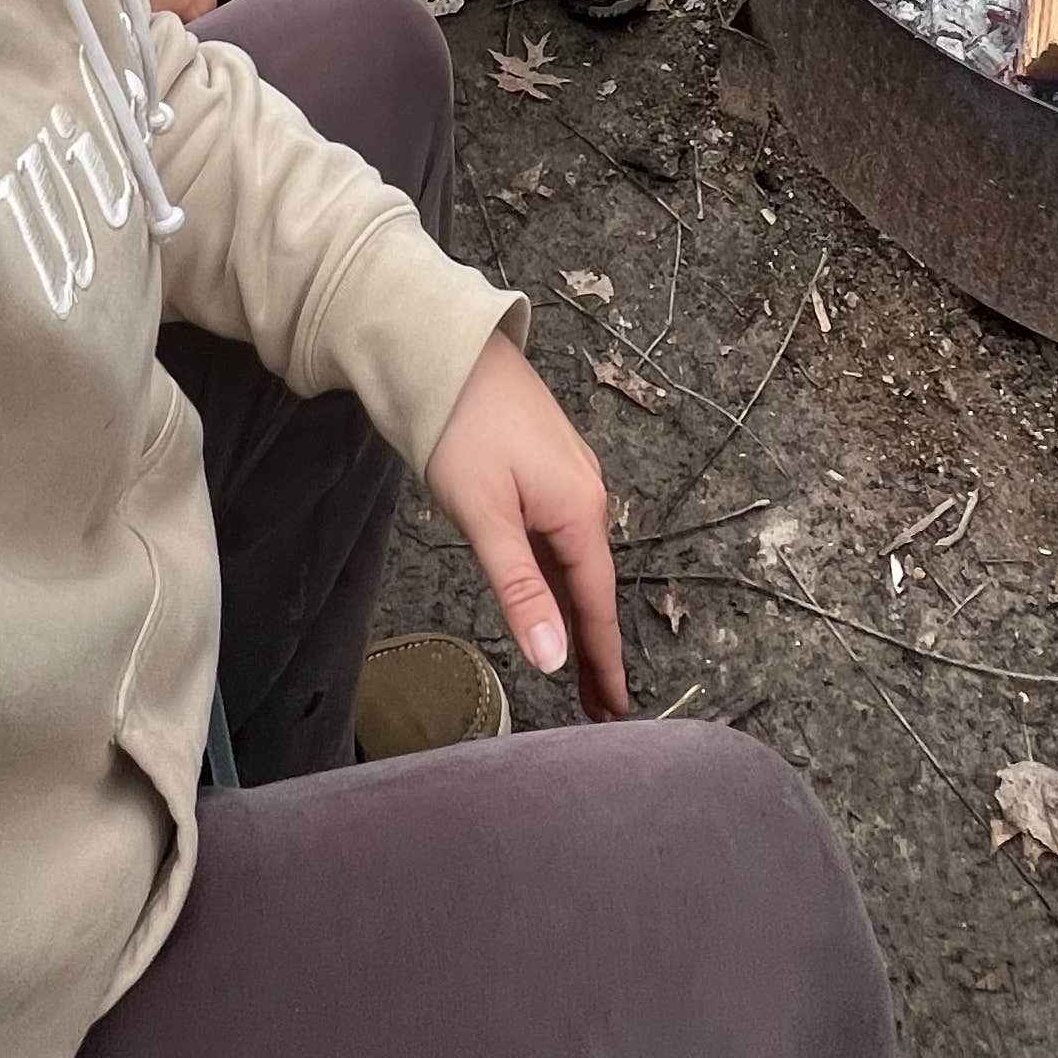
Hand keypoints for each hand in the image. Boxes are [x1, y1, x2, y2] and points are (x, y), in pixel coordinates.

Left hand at [423, 332, 627, 719]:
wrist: (443, 346)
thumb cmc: (460, 427)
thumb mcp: (485, 516)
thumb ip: (520, 590)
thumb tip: (552, 659)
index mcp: (579, 509)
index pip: (596, 602)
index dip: (602, 659)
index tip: (614, 711)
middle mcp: (584, 493)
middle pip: (591, 584)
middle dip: (593, 645)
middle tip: (599, 707)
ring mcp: (565, 477)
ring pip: (574, 561)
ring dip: (576, 613)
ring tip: (576, 666)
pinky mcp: (543, 465)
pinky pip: (558, 535)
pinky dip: (558, 577)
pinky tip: (549, 595)